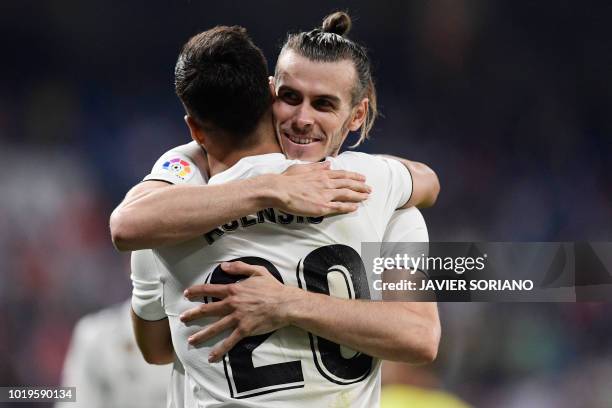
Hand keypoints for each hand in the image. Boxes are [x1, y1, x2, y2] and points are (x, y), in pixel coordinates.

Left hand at [180, 261, 299, 362]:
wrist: (285, 303)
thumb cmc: (273, 287)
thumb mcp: (257, 271)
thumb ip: (239, 268)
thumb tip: (223, 266)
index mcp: (234, 290)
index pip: (210, 289)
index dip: (197, 291)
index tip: (186, 293)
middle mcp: (232, 304)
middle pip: (208, 309)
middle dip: (193, 314)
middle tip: (182, 318)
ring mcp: (237, 318)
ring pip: (215, 327)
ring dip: (202, 334)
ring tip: (191, 340)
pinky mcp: (244, 330)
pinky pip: (229, 341)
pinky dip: (220, 349)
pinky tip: (212, 357)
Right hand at [272, 161, 370, 216]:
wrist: (279, 190)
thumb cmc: (287, 179)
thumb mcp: (302, 168)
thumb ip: (317, 166)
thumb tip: (328, 163)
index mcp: (321, 173)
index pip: (342, 174)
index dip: (354, 176)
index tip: (362, 177)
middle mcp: (326, 183)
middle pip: (348, 183)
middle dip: (360, 186)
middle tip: (369, 188)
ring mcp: (325, 195)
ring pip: (346, 194)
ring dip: (358, 195)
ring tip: (366, 197)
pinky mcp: (322, 206)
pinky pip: (339, 207)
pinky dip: (348, 207)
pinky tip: (355, 207)